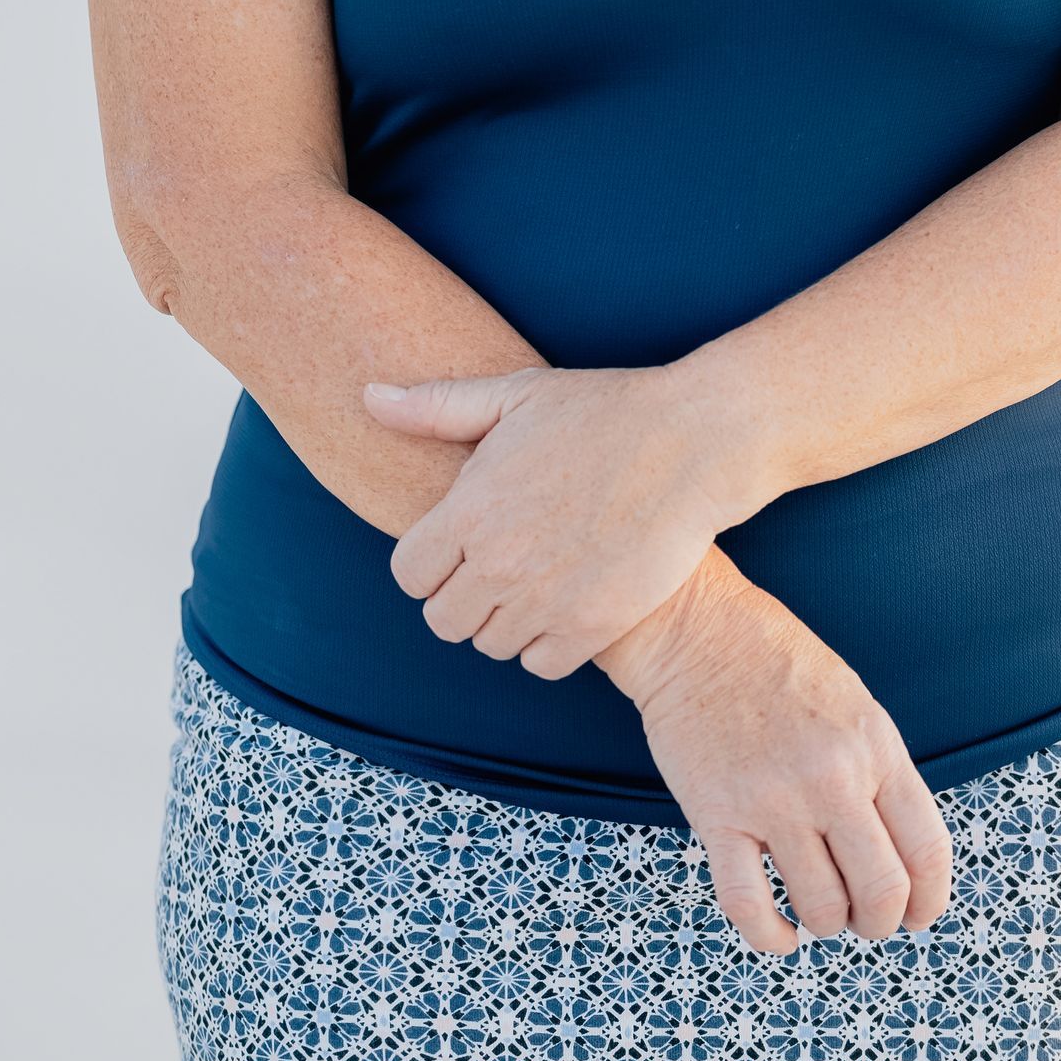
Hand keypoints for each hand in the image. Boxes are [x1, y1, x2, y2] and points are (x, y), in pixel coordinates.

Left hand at [362, 361, 763, 677]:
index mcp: (471, 507)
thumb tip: (369, 397)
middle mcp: (498, 561)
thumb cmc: (604, 412)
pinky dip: (549, 645)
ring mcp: (544, 599)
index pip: (409, 574)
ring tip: (538, 580)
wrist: (691, 443)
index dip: (429, 564)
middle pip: (443, 620)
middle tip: (499, 567)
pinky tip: (568, 604)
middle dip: (463, 596)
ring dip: (506, 620)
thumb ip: (436, 407)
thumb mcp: (517, 395)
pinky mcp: (591, 626)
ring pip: (491, 644)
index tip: (459, 548)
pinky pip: (541, 664)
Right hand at [596, 547, 956, 956]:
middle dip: (879, 922)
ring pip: (821, 909)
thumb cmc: (772, 656)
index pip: (927, 849)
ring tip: (817, 909)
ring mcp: (773, 800)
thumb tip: (897, 850)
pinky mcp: (716, 816)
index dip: (929, 900)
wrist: (693, 625)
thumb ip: (878, 770)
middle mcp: (832, 778)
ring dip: (825, 924)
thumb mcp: (853, 701)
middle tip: (864, 918)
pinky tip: (780, 934)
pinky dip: (771, 938)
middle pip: (881, 892)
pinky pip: (750, 908)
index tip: (918, 915)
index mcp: (874, 745)